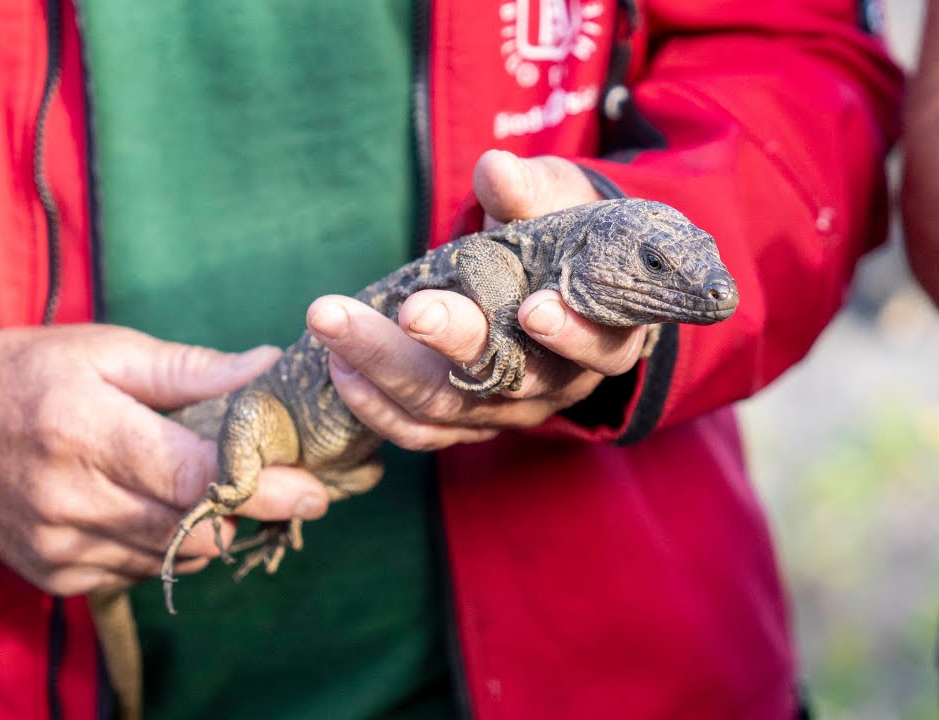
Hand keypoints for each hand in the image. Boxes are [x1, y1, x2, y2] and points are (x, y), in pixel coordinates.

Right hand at [0, 324, 328, 594]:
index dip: (262, 488)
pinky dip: (166, 544)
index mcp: (86, 431)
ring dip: (214, 529)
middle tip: (296, 486)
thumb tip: (269, 369)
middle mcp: (70, 499)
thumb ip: (193, 370)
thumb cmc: (30, 372)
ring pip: (172, 557)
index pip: (193, 479)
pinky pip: (139, 571)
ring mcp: (59, 547)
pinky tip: (165, 508)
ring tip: (235, 492)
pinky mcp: (55, 576)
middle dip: (253, 510)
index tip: (314, 487)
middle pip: (192, 527)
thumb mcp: (108, 351)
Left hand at [306, 149, 648, 450]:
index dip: (569, 333)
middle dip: (454, 342)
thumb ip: (530, 192)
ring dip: (386, 368)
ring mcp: (507, 411)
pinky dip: (374, 404)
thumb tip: (496, 170)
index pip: (597, 346)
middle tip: (411, 308)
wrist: (543, 274)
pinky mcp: (463, 423)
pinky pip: (417, 431)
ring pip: (447, 408)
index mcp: (604, 333)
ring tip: (335, 323)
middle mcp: (558, 384)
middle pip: (507, 381)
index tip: (532, 308)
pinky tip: (338, 365)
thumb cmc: (560, 232)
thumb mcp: (557, 200)